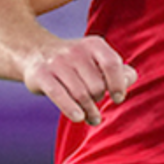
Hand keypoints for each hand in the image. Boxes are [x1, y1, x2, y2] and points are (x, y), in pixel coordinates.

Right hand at [19, 36, 135, 125]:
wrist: (36, 52)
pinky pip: (59, 95)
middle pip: (96, 85)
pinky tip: (79, 118)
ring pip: (80, 94)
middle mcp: (75, 51)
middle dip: (98, 99)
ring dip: (89, 111)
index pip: (112, 64)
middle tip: (96, 105)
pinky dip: (71, 109)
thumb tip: (128, 80)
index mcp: (94, 45)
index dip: (118, 84)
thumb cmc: (76, 63)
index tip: (118, 98)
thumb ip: (120, 71)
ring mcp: (57, 62)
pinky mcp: (41, 75)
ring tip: (92, 118)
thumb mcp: (98, 60)